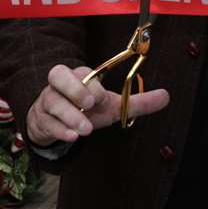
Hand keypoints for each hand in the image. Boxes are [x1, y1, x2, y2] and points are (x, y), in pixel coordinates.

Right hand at [25, 63, 169, 145]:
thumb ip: (136, 102)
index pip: (80, 71)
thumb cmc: (85, 110)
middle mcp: (60, 86)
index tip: (101, 97)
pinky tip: (72, 137)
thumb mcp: (111, 106)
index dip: (89, 83)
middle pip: (56, 75)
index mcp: (78, 76)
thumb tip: (166, 96)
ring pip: (51, 103)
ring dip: (69, 116)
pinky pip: (46, 123)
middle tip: (89, 104)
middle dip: (73, 89)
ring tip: (85, 129)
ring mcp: (48, 103)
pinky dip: (59, 130)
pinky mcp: (41, 121)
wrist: (57, 125)